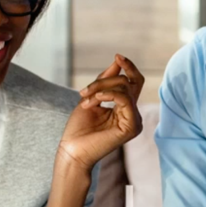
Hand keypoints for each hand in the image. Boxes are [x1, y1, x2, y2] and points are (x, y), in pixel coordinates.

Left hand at [59, 54, 143, 171]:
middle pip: (128, 82)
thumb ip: (106, 80)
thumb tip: (118, 60)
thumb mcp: (92, 96)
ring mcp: (134, 121)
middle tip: (85, 90)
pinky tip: (95, 100)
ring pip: (125, 88)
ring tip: (85, 99)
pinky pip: (125, 100)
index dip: (129, 67)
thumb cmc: (79, 128)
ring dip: (101, 88)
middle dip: (106, 79)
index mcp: (125, 108)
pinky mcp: (132, 127)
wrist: (71, 150)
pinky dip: (109, 95)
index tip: (118, 56)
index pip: (134, 82)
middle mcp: (133, 114)